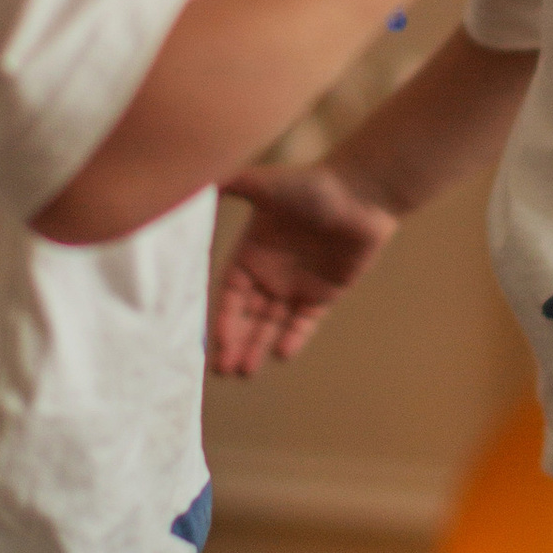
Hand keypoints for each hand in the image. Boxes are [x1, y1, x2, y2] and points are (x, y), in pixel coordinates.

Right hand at [210, 161, 399, 374]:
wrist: (362, 193)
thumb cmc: (312, 185)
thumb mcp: (264, 184)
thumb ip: (229, 185)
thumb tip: (191, 180)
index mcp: (251, 252)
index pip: (231, 295)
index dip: (224, 319)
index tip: (216, 343)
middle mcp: (270, 272)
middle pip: (248, 316)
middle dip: (235, 342)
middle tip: (223, 370)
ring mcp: (297, 285)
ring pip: (272, 324)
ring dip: (258, 347)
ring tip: (244, 372)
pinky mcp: (324, 293)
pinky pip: (304, 322)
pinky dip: (294, 338)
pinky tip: (282, 354)